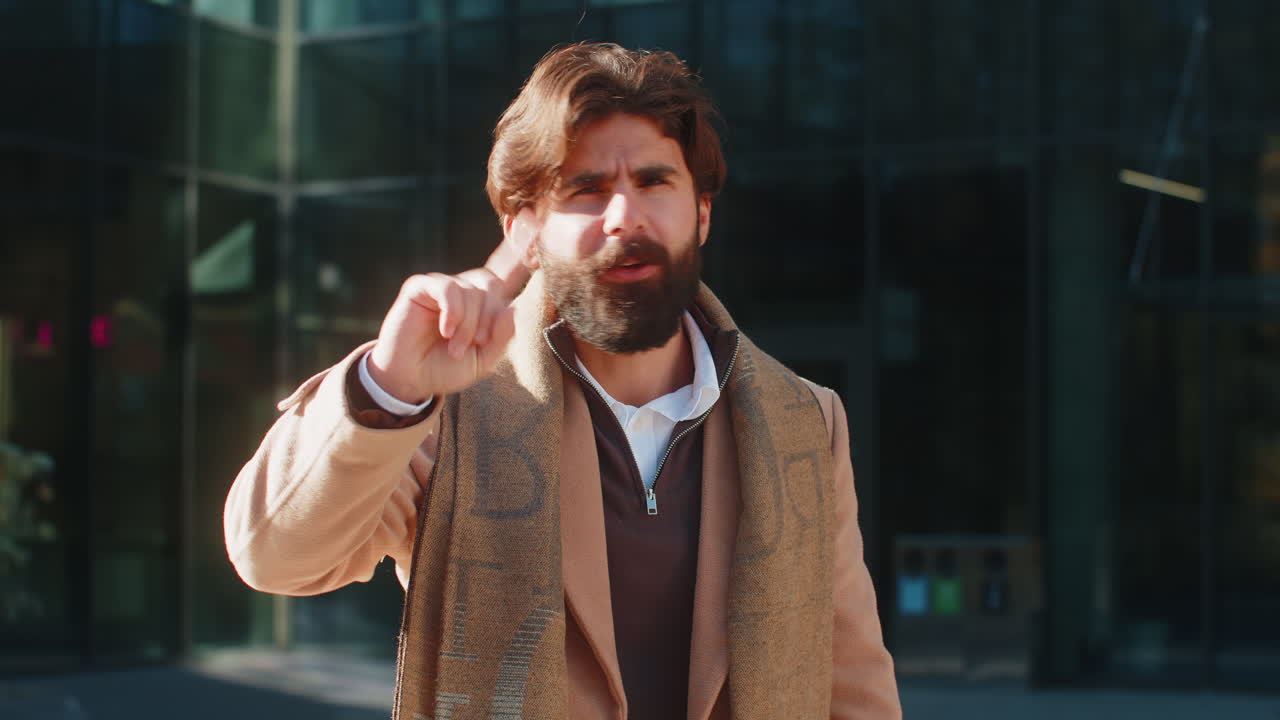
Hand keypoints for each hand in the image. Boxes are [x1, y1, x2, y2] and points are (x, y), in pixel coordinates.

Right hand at [367, 210, 537, 400]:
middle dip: (489, 317)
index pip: (507, 270)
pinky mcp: (420, 287)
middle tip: (477, 343)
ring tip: (457, 348)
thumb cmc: (447, 367)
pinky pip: (448, 288)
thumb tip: (512, 309)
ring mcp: (442, 285)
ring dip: (468, 324)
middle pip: (492, 283)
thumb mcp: (483, 360)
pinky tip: (446, 331)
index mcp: (483, 302)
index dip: (520, 248)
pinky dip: (453, 312)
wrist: (410, 379)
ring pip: (471, 290)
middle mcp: (465, 288)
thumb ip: (501, 338)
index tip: (536, 221)